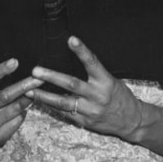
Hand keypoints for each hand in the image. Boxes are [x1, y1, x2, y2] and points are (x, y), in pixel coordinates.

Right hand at [0, 58, 40, 150]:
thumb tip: (17, 68)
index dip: (1, 70)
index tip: (14, 61)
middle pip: (6, 96)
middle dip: (24, 86)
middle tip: (38, 78)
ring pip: (16, 108)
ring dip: (29, 98)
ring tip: (38, 90)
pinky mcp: (0, 136)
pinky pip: (18, 120)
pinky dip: (23, 112)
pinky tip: (23, 108)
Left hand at [28, 36, 142, 140]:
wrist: (132, 121)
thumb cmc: (120, 96)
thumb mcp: (111, 81)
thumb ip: (94, 74)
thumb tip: (73, 59)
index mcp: (106, 81)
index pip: (92, 62)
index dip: (81, 51)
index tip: (71, 39)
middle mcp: (97, 95)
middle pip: (71, 84)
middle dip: (52, 77)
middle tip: (36, 71)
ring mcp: (90, 110)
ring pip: (63, 102)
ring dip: (45, 96)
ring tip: (30, 89)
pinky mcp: (85, 121)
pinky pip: (66, 113)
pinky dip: (52, 107)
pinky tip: (40, 101)